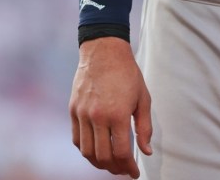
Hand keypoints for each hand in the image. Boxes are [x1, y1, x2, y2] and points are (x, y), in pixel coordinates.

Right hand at [69, 37, 152, 177]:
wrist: (103, 52)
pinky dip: (86, 150)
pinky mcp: (73, 111)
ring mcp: (82, 114)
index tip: (134, 173)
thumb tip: (147, 152)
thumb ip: (144, 127)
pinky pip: (77, 139)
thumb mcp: (143, 98)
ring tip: (111, 164)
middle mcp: (97, 117)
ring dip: (99, 163)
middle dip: (115, 168)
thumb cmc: (127, 74)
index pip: (121, 152)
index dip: (128, 167)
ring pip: (87, 152)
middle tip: (123, 170)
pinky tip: (97, 150)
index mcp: (118, 114)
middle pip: (103, 156)